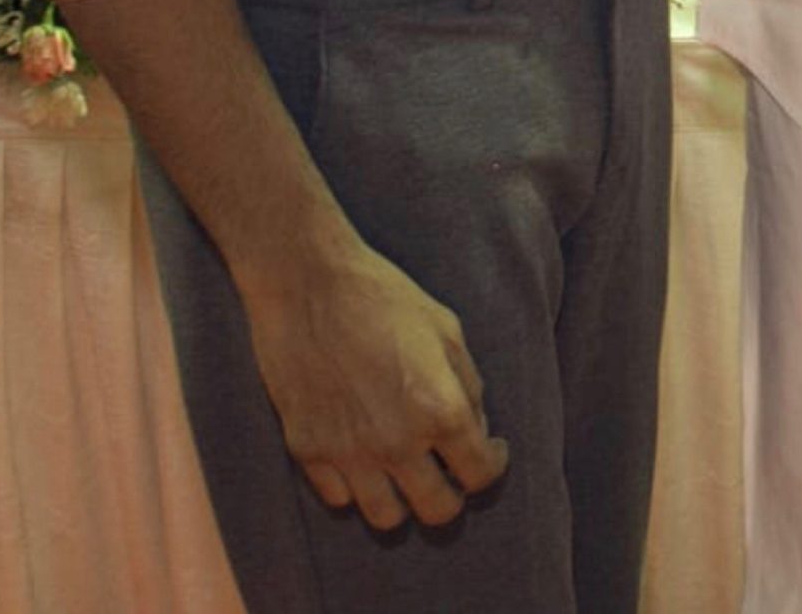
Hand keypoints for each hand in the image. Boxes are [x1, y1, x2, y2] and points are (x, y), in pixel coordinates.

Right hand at [239, 240, 509, 529]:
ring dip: (403, 500)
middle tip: (450, 472)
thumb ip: (468, 386)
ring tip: (405, 471)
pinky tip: (363, 456)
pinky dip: (355, 486)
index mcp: (440, 409)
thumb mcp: (446, 329)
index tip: (491, 451)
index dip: (493, 465)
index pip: (480, 474)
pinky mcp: (308, 451)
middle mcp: (397, 443)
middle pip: (437, 511)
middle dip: (452, 495)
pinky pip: (339, 498)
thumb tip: (475, 429)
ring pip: (387, 518)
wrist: (309, 283)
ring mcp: (349, 453)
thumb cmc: (383, 297)